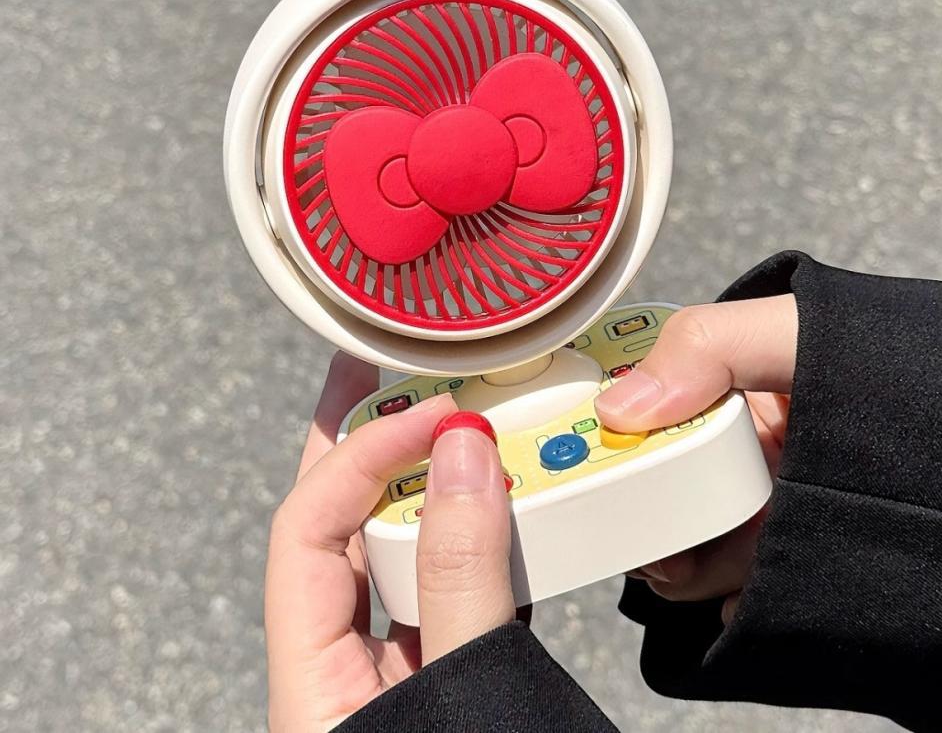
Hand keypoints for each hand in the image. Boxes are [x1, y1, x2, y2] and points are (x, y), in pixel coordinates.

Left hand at [265, 353, 515, 731]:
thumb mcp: (459, 697)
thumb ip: (461, 583)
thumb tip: (463, 458)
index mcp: (311, 682)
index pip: (307, 527)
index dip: (365, 453)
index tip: (436, 415)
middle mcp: (342, 670)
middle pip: (340, 525)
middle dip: (369, 443)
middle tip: (394, 374)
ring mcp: (393, 676)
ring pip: (399, 555)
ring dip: (435, 490)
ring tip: (463, 432)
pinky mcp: (444, 680)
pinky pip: (451, 590)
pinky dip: (478, 541)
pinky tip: (503, 510)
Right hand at [594, 294, 797, 623]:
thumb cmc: (889, 378)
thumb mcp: (794, 335)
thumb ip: (706, 344)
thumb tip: (621, 405)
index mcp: (723, 387)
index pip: (640, 405)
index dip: (610, 432)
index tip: (596, 457)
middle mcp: (732, 445)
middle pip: (652, 480)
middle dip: (641, 511)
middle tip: (647, 532)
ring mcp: (753, 504)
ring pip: (679, 536)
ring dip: (674, 559)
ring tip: (697, 563)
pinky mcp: (776, 558)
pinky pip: (721, 581)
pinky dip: (712, 592)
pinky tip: (727, 593)